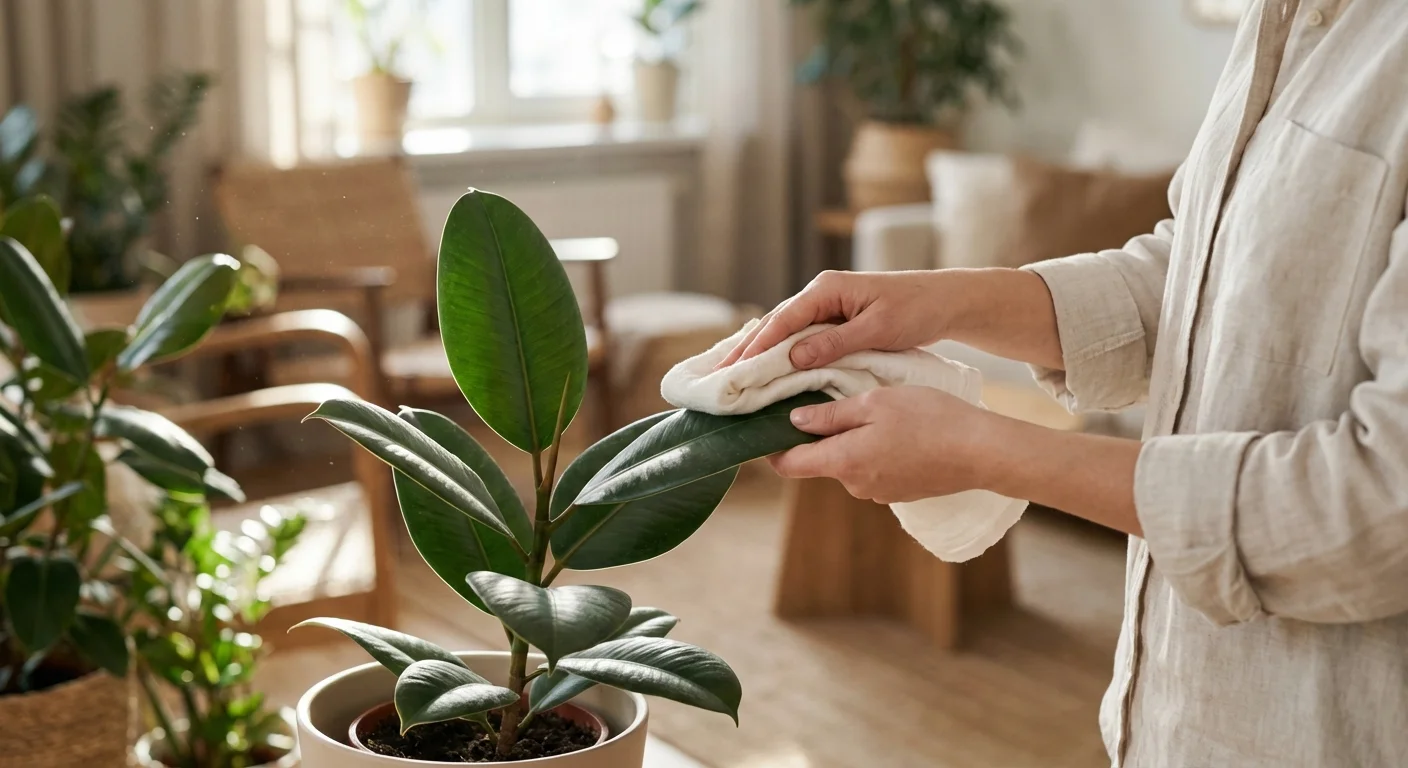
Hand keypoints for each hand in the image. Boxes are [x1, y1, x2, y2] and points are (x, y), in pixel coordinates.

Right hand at [716, 270, 965, 369]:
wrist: (943, 301)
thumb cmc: (915, 310)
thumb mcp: (877, 328)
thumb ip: (835, 342)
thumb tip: (794, 357)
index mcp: (827, 289)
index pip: (783, 320)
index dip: (757, 346)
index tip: (736, 369)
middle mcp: (820, 294)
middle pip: (774, 324)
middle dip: (745, 351)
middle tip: (718, 378)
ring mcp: (825, 307)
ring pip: (783, 332)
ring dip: (757, 354)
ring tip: (731, 379)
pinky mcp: (833, 320)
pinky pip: (798, 338)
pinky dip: (779, 354)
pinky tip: (763, 371)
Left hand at [767, 387, 997, 503]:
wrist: (981, 451)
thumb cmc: (928, 419)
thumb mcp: (875, 403)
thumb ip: (831, 414)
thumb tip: (794, 421)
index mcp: (842, 461)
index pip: (788, 464)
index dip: (772, 446)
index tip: (766, 424)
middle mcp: (855, 484)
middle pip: (820, 460)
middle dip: (821, 434)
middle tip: (831, 398)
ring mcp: (879, 492)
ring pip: (849, 462)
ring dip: (852, 439)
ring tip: (874, 410)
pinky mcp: (900, 491)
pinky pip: (874, 468)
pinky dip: (876, 449)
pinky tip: (898, 430)